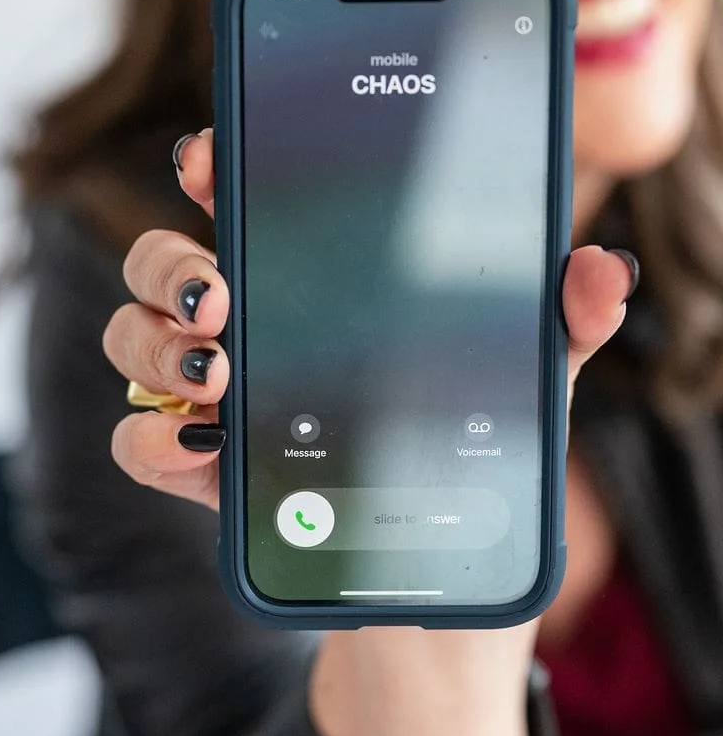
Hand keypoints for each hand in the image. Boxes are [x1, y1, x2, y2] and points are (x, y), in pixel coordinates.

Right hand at [105, 128, 633, 512]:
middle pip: (161, 262)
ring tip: (217, 372)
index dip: (216, 164)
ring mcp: (216, 399)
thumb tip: (603, 269)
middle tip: (218, 297)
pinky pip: (139, 442)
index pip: (244, 198)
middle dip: (168, 263)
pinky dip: (154, 438)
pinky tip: (204, 446)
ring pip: (132, 339)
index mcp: (314, 280)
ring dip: (155, 344)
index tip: (215, 158)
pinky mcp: (205, 474)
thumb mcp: (529, 380)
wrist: (438, 578)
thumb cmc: (473, 455)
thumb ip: (564, 318)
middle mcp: (249, 328)